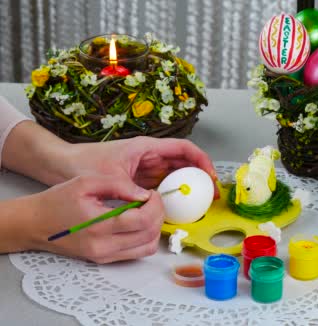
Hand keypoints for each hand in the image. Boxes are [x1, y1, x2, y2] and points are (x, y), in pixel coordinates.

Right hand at [29, 175, 164, 263]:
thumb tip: (143, 194)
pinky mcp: (105, 260)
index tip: (152, 193)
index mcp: (98, 225)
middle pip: (149, 234)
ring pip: (148, 247)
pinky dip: (146, 237)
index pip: (142, 220)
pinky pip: (138, 253)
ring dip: (155, 228)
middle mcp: (103, 246)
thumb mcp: (85, 182)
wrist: (34, 224)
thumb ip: (117, 185)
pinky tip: (138, 222)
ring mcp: (105, 256)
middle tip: (153, 200)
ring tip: (147, 211)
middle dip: (159, 214)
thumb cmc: (57, 201)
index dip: (155, 205)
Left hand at [68, 136, 218, 196]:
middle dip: (201, 176)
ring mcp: (147, 168)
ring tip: (201, 203)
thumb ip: (130, 189)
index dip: (202, 160)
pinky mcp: (141, 180)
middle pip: (185, 162)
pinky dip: (175, 194)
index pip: (184, 148)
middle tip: (212, 194)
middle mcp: (150, 156)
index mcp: (146, 147)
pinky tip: (180, 207)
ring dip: (190, 186)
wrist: (63, 166)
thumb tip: (149, 202)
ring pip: (177, 174)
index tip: (210, 176)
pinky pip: (165, 185)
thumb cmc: (84, 164)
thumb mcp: (109, 177)